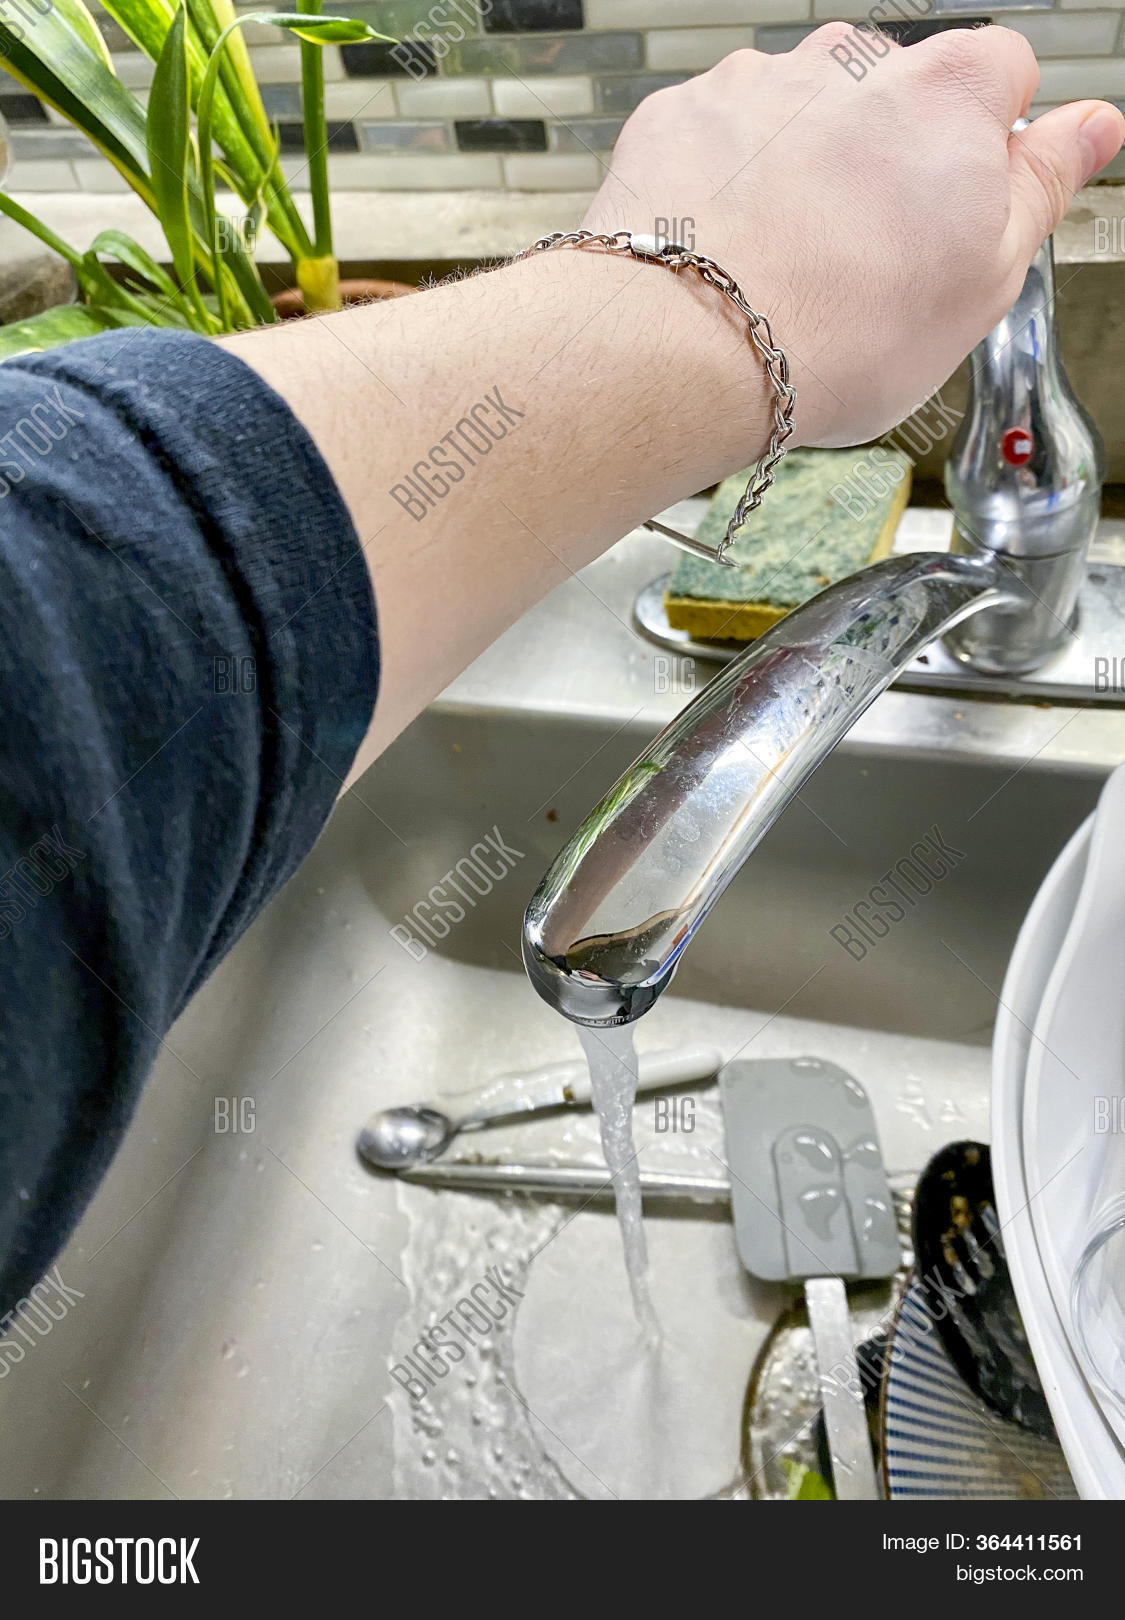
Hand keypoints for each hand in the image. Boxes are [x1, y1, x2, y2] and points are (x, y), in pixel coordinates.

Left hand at [583, 24, 1123, 446]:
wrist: (685, 349)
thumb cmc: (834, 333)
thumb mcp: (984, 281)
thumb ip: (1042, 188)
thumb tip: (1088, 129)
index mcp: (946, 93)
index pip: (1003, 74)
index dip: (991, 146)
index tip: (968, 203)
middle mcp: (849, 65)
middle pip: (895, 95)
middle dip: (890, 160)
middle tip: (870, 260)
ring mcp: (756, 84)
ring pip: (802, 115)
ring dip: (805, 170)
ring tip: (788, 266)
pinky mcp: (679, 116)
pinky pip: (722, 139)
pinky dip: (728, 183)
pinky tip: (729, 252)